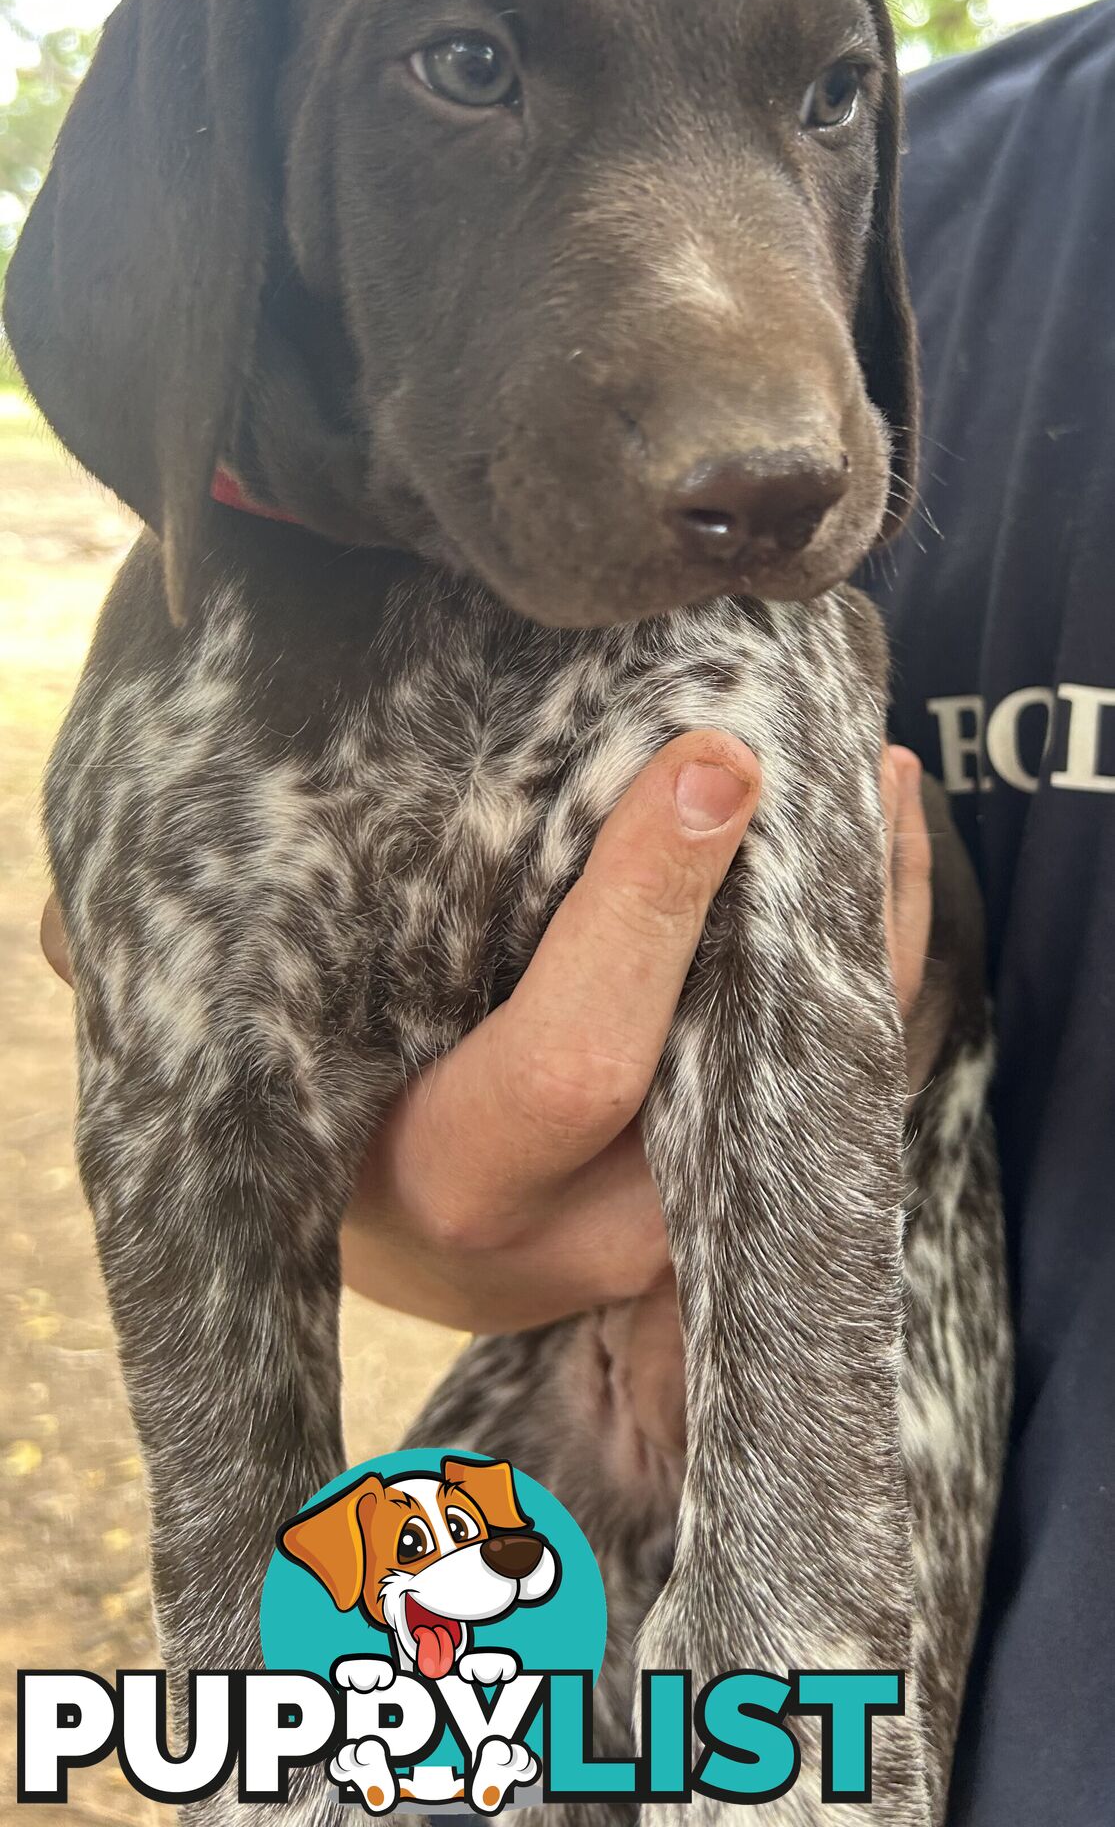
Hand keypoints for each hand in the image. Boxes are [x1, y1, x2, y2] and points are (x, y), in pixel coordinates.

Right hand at [39, 735, 932, 1456]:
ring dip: (864, 939)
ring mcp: (675, 1222)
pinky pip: (833, 1095)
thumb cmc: (306, 1107)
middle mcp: (579, 1228)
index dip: (649, 911)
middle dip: (795, 921)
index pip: (576, 1061)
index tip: (710, 763)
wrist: (393, 1231)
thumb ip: (177, 986)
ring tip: (878, 782)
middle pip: (728, 1078)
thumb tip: (62, 924)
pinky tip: (879, 856)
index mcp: (448, 1176)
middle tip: (831, 760)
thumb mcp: (249, 1056)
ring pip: (810, 1091)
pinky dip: (871, 978)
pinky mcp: (727, 1195)